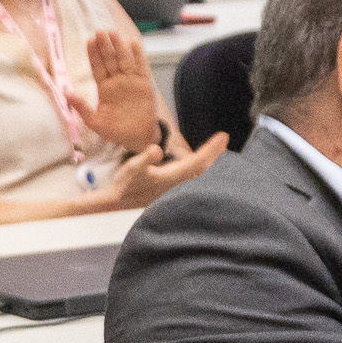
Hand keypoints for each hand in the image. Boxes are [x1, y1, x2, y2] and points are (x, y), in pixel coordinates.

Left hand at [82, 24, 159, 151]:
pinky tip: (134, 43)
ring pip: (124, 60)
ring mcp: (130, 81)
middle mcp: (116, 81)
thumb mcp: (94, 122)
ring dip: (119, 47)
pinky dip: (138, 56)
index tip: (90, 40)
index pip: (98, 67)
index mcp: (104, 88)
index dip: (94, 54)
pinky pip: (141, 67)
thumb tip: (65, 94)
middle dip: (105, 46)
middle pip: (110, 60)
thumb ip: (81, 107)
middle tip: (100, 31)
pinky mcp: (143, 85)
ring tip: (114, 33)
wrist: (137, 138)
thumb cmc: (115, 130)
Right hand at [113, 131, 227, 208]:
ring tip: (215, 152)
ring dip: (207, 163)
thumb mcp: (132, 168)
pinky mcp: (171, 192)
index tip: (223, 136)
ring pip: (198, 176)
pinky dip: (198, 170)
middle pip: (203, 169)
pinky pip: (191, 179)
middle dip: (214, 154)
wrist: (117, 206)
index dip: (212, 149)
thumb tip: (155, 149)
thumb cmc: (124, 185)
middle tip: (223, 141)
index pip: (199, 161)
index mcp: (173, 176)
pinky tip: (198, 168)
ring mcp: (176, 189)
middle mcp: (179, 184)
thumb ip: (144, 158)